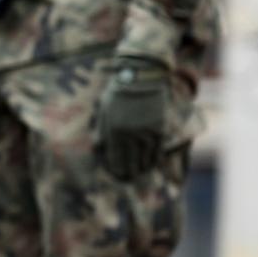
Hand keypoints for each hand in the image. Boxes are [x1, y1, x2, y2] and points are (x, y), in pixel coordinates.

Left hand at [98, 56, 169, 178]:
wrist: (143, 76)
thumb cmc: (118, 92)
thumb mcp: (104, 110)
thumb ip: (101, 131)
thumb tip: (98, 150)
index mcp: (113, 129)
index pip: (114, 157)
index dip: (114, 169)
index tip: (114, 175)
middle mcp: (130, 134)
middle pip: (130, 162)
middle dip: (127, 173)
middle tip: (126, 180)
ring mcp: (146, 132)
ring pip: (145, 158)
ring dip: (142, 169)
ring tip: (138, 175)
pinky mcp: (159, 128)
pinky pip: (157, 150)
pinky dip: (154, 159)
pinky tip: (151, 165)